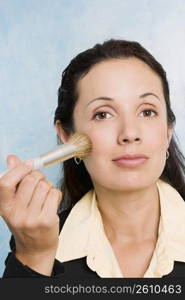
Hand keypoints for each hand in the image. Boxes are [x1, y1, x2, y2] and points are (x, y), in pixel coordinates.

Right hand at [0, 154, 61, 272]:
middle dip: (38, 176)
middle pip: (30, 179)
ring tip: (44, 196)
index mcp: (4, 206)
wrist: (34, 248)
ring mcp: (31, 218)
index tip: (28, 165)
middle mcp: (15, 213)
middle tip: (39, 183)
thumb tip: (12, 157)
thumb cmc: (25, 220)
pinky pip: (54, 194)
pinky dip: (55, 194)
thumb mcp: (14, 202)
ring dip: (48, 186)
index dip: (19, 169)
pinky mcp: (46, 221)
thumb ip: (13, 179)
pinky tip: (51, 202)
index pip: (5, 183)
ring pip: (45, 185)